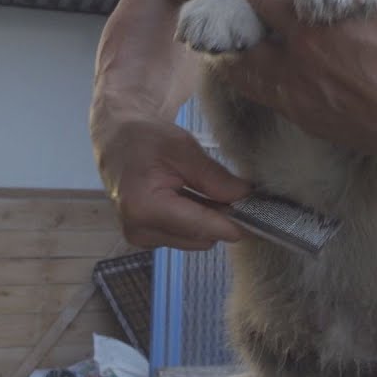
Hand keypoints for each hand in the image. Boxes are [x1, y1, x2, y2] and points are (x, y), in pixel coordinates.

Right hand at [94, 108, 250, 250]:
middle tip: (229, 189)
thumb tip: (245, 197)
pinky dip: (195, 220)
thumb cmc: (145, 138)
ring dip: (208, 218)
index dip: (233, 222)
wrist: (117, 138)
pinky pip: (184, 237)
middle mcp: (139, 230)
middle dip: (220, 216)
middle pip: (201, 237)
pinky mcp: (146, 238)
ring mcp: (141, 237)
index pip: (201, 226)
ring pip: (196, 239)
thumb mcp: (184, 149)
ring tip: (202, 187)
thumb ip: (214, 178)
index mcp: (144, 207)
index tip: (259, 215)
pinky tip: (190, 196)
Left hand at [213, 0, 376, 155]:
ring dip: (232, 59)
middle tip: (209, 14)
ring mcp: (297, 92)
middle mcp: (295, 59)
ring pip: (248, 74)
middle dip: (227, 21)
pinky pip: (265, 99)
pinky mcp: (305, 117)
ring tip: (218, 51)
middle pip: (246, 37)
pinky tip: (249, 83)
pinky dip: (250, 87)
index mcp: (311, 25)